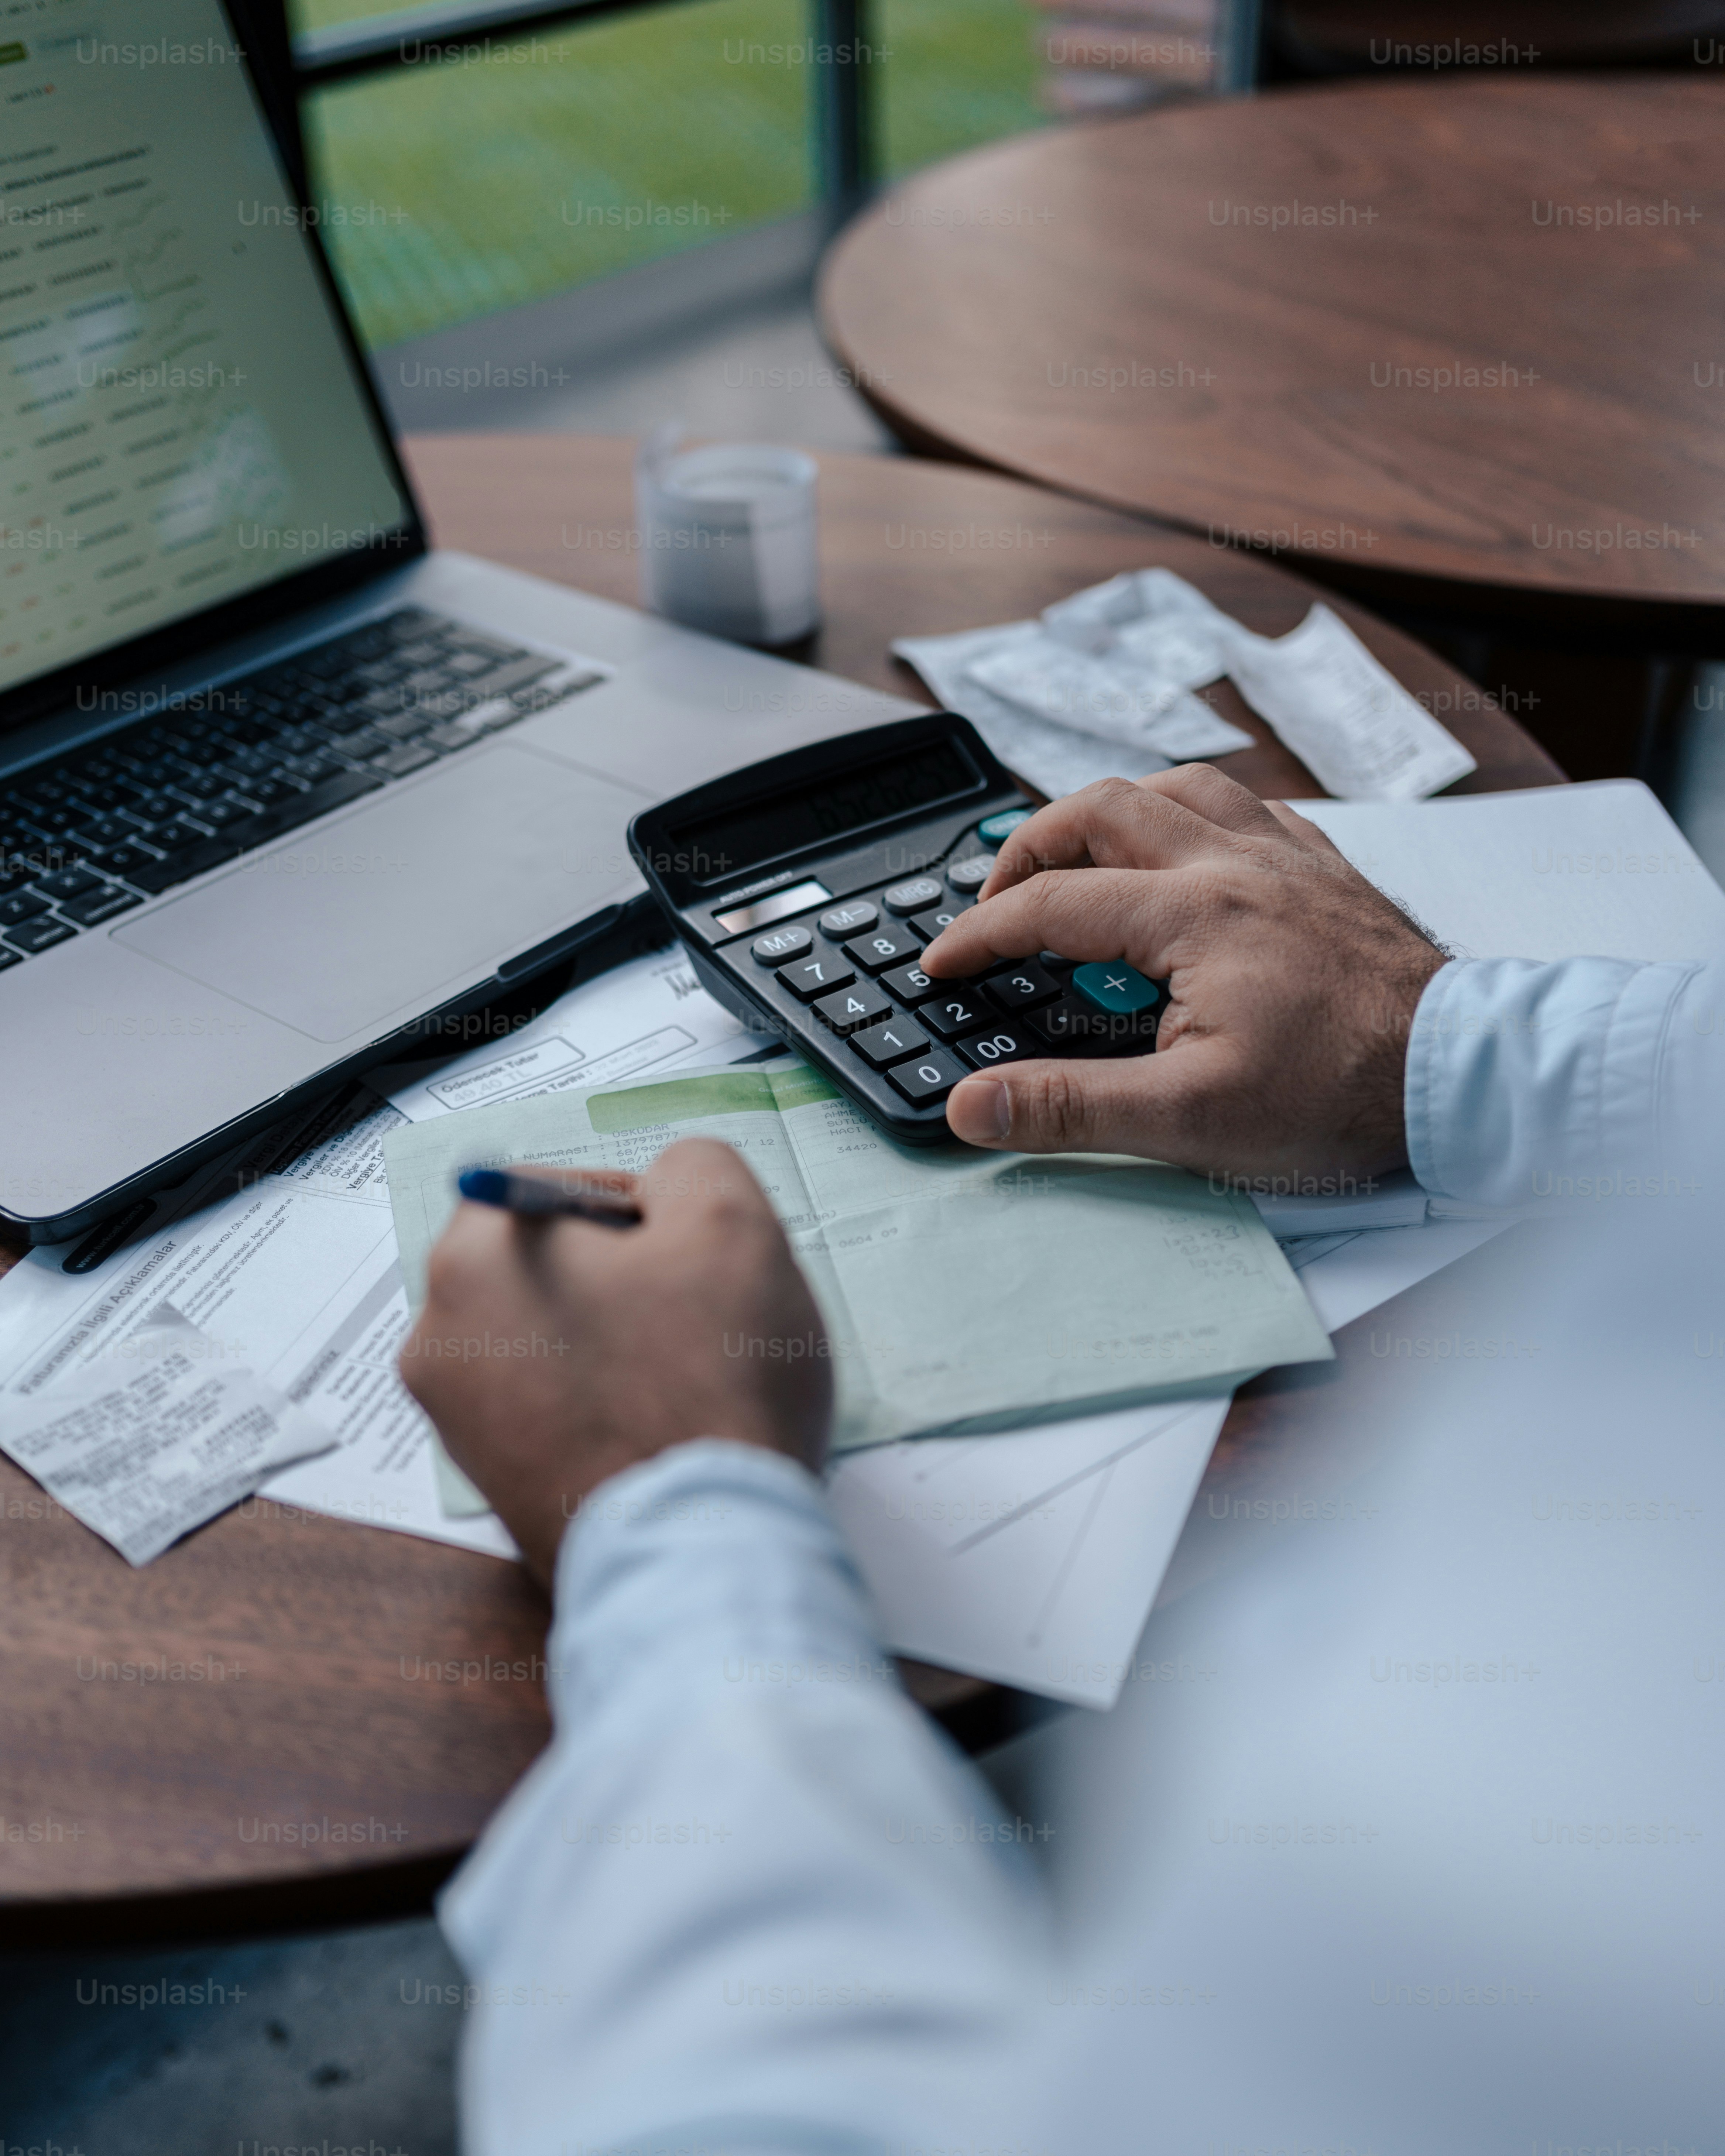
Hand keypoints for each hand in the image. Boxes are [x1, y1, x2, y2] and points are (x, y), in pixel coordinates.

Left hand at [398, 1138, 830, 1584]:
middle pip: (554, 1270)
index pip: (562, 1192)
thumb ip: (692, 1166)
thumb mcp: (730, 1217)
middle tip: (700, 1316)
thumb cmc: (710, 1387)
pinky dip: (608, 1410)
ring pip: (559, 1342)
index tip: (691, 1255)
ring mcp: (460, 1425)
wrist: (703, 1549)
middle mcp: (439, 1341)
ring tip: (689, 1380)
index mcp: (472, 1259)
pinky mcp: (496, 1488)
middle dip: (630, 1281)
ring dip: (622, 1345)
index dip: (645, 1213)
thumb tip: (667, 1188)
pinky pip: (559, 1413)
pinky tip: (663, 1430)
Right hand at [921, 766, 1446, 1180]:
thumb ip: (1070, 1107)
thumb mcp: (1189, 1120)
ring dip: (1110, 811)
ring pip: (1175, 786)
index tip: (942, 965)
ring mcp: (1286, 856)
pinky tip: (1185, 849)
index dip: (979, 935)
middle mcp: (1235, 862)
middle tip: (995, 899)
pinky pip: (1246, 805)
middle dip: (1029, 847)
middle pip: (1101, 811)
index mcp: (1192, 913)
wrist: (1465, 1074)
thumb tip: (974, 1107)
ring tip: (1076, 855)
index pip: (1050, 906)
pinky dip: (1191, 813)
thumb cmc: (1342, 1093)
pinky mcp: (1326, 868)